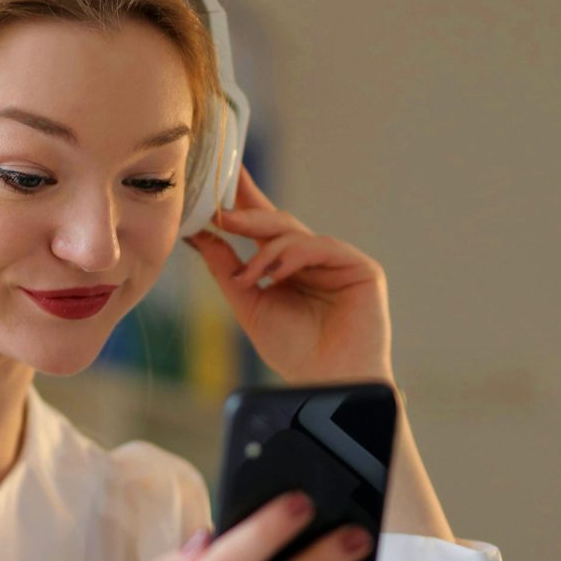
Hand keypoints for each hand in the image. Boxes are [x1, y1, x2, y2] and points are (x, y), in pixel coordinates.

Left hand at [182, 166, 392, 385]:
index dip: (244, 199)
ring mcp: (338, 262)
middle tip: (219, 213)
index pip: (264, 225)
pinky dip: (294, 257)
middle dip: (246, 216)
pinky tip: (276, 275)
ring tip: (247, 276)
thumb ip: (226, 267)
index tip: (220, 174)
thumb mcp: (248, 303)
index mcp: (288, 265)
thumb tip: (198, 234)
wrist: (326, 385)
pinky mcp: (361, 269)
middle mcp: (313, 258)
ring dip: (265, 250)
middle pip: (277, 222)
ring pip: (295, 234)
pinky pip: (321, 247)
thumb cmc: (293, 350)